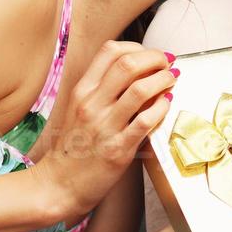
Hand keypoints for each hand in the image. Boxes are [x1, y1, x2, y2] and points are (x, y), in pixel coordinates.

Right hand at [35, 41, 175, 219]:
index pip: (110, 51)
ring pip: (140, 89)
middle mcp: (91, 104)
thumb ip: (102, 88)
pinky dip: (162, 107)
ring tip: (171, 80)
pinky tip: (166, 104)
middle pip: (128, 64)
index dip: (138, 47)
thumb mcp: (79, 108)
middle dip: (156, 58)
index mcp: (82, 91)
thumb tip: (135, 68)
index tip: (150, 55)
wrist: (59, 184)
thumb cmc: (74, 146)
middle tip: (167, 63)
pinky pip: (146, 120)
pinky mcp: (118, 149)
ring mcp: (104, 126)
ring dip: (164, 79)